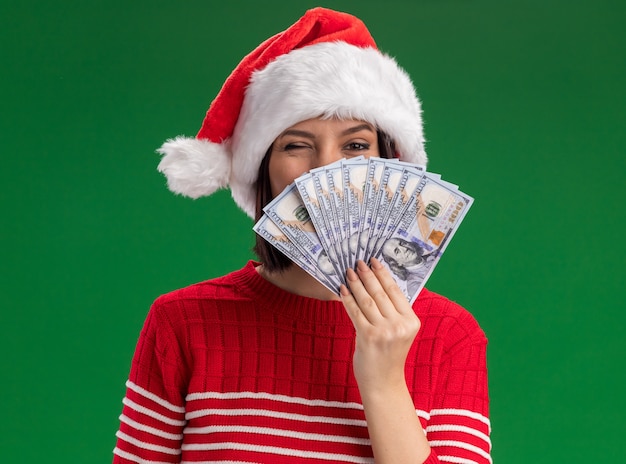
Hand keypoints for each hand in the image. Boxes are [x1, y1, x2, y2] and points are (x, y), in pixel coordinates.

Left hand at [340, 258, 420, 393]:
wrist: (383, 383)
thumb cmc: (389, 355)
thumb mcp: (399, 332)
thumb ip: (392, 312)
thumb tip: (375, 283)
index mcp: (411, 322)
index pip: (395, 291)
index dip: (383, 274)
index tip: (374, 261)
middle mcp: (400, 326)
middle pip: (380, 293)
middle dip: (368, 275)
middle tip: (358, 262)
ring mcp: (384, 332)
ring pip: (367, 301)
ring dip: (356, 284)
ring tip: (349, 272)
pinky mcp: (368, 337)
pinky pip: (355, 313)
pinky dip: (348, 299)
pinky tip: (342, 290)